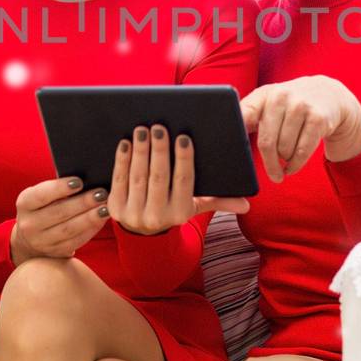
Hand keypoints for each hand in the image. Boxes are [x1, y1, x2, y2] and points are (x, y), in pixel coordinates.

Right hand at [10, 175, 108, 262]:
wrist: (31, 238)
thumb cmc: (43, 206)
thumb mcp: (42, 195)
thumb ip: (58, 188)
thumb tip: (87, 177)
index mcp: (25, 203)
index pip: (42, 195)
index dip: (60, 188)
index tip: (80, 181)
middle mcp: (29, 224)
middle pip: (59, 213)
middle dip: (83, 203)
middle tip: (101, 194)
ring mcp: (41, 241)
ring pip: (69, 229)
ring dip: (90, 218)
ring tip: (105, 208)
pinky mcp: (55, 252)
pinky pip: (76, 241)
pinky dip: (91, 230)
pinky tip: (101, 220)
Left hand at [106, 125, 246, 233]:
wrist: (142, 234)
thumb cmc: (172, 209)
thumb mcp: (195, 207)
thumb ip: (218, 201)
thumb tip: (246, 204)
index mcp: (180, 213)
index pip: (184, 182)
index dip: (184, 159)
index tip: (183, 137)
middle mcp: (157, 216)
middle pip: (159, 177)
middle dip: (159, 150)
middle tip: (160, 127)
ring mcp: (133, 214)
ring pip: (138, 176)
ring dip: (140, 151)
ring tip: (143, 130)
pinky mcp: (115, 208)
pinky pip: (118, 180)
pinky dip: (122, 160)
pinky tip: (126, 143)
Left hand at [240, 77, 360, 182]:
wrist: (329, 94)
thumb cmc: (290, 103)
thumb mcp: (269, 101)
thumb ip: (248, 115)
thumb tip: (229, 139)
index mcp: (264, 94)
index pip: (245, 116)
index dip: (237, 133)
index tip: (233, 155)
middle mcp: (281, 97)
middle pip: (267, 142)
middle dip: (269, 164)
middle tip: (273, 176)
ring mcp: (301, 106)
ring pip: (285, 149)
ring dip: (285, 161)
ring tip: (286, 159)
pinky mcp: (318, 119)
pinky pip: (302, 152)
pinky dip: (295, 165)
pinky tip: (292, 167)